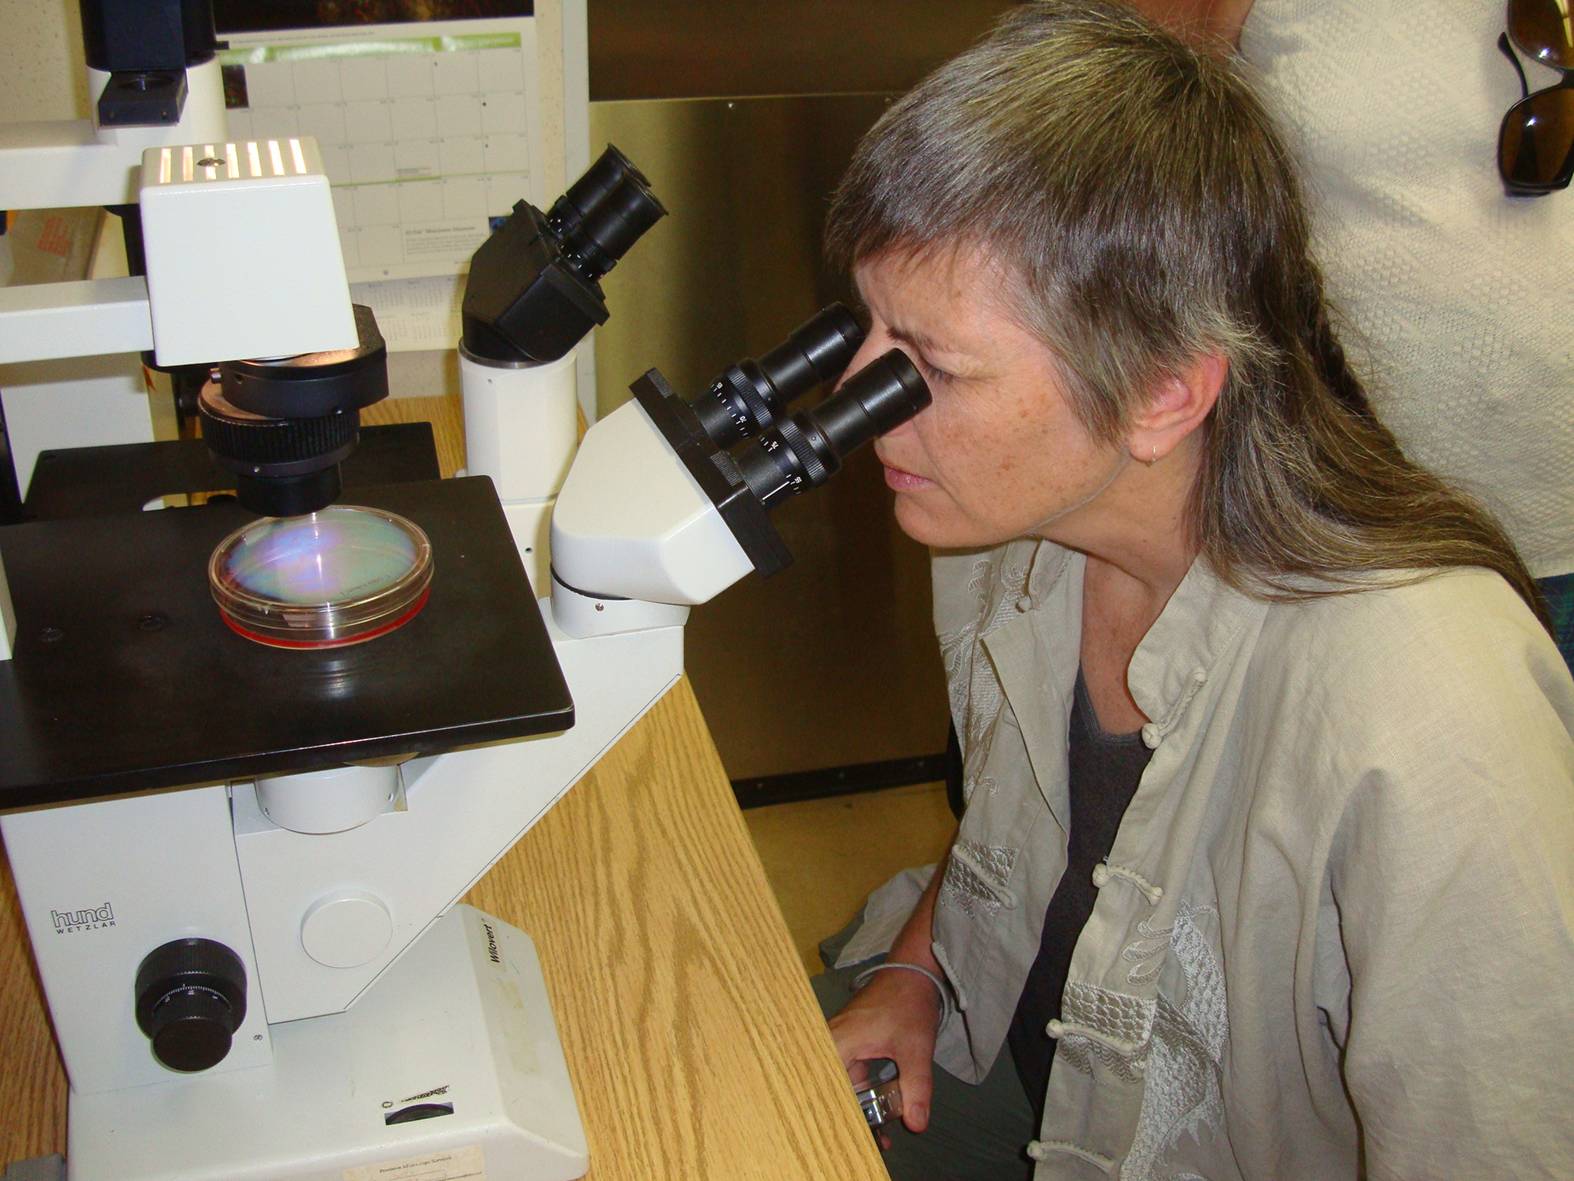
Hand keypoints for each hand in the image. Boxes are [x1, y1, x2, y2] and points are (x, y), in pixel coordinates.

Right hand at [828, 965, 942, 1135]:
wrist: (912, 971)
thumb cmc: (908, 1004)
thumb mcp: (915, 1049)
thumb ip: (915, 1088)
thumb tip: (916, 1125)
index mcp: (838, 1043)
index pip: (828, 1090)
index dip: (840, 1115)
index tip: (858, 1135)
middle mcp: (831, 1043)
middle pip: (834, 1088)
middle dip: (854, 1116)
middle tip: (874, 1139)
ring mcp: (840, 1042)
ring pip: (845, 1083)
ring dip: (862, 1106)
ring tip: (880, 1134)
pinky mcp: (851, 1042)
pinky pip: (852, 1073)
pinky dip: (866, 1091)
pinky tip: (882, 1109)